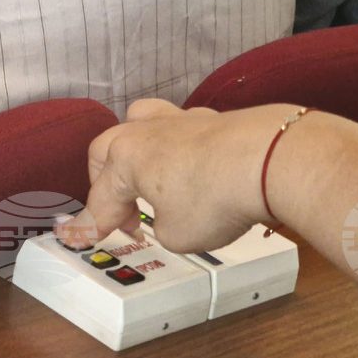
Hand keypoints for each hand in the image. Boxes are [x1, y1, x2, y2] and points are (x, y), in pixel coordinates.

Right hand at [56, 99, 301, 252]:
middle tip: (121, 213)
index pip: (100, 198)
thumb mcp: (177, 235)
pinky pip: (180, 131)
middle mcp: (147, 132)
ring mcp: (181, 121)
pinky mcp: (214, 119)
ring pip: (141, 124)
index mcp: (126, 158)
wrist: (273, 160)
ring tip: (147, 178)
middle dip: (106, 182)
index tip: (84, 238)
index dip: (92, 225)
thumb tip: (170, 219)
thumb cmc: (218, 196)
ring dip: (136, 152)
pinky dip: (176, 151)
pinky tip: (191, 173)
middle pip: (108, 149)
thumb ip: (163, 228)